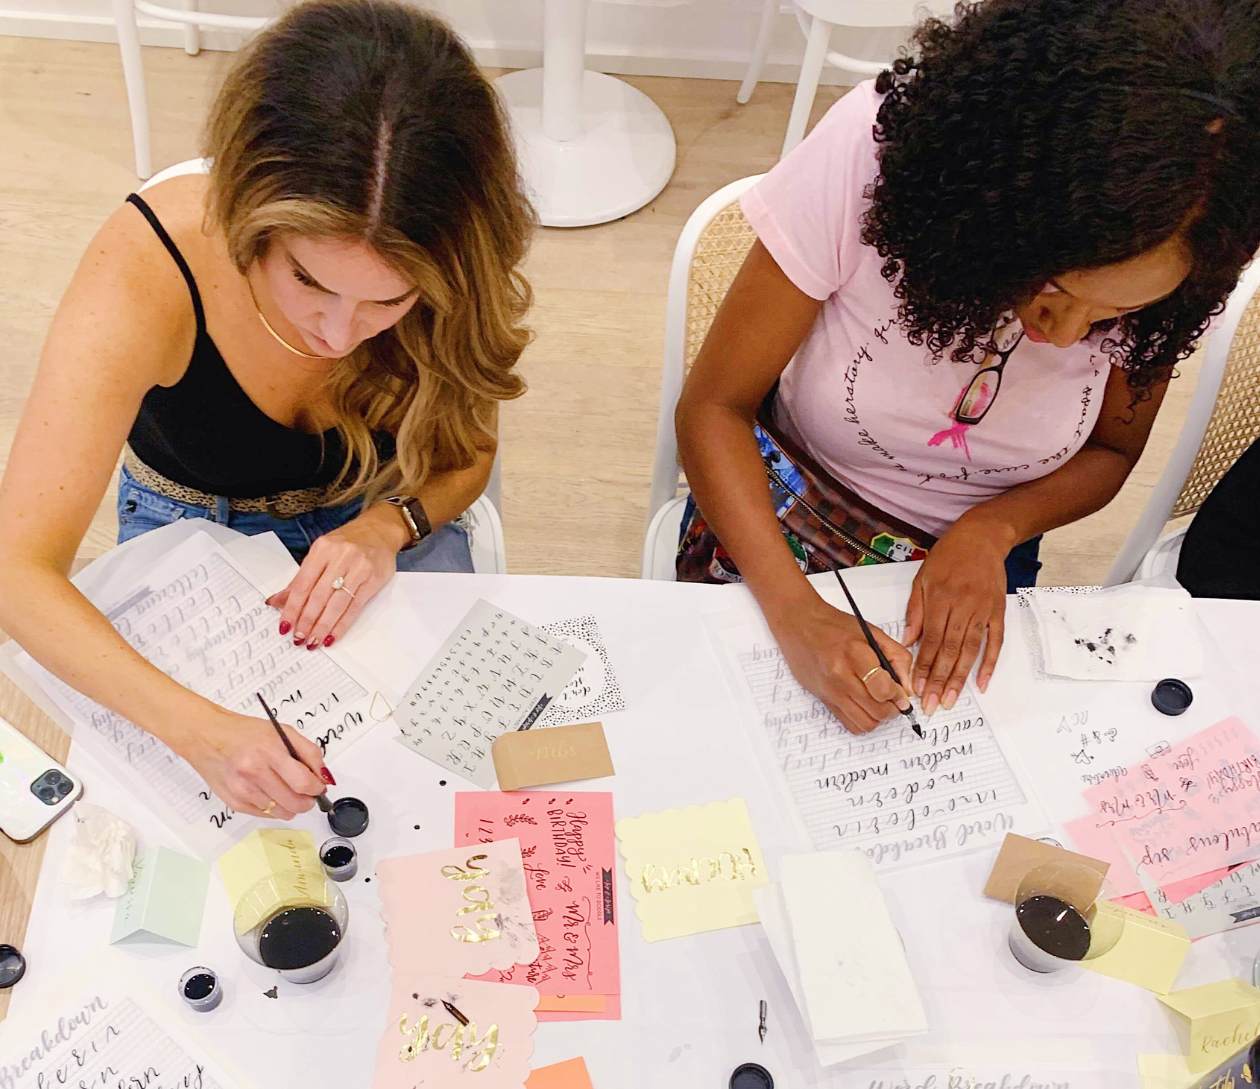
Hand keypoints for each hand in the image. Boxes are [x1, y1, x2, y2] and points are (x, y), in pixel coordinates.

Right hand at [180, 707, 329, 818]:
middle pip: (295, 803)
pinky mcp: (234, 803)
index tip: (319, 786)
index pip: (303, 782)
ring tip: (286, 790)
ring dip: (292, 805)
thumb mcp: (283, 732)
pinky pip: (265, 815)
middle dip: (308, 800)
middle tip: (307, 792)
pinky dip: (274, 807)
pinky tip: (268, 791)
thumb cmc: (245, 733)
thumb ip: (309, 753)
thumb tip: (324, 777)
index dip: (317, 788)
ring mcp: (242, 790)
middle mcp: (254, 773)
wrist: (207, 737)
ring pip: (283, 813)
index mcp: (269, 751)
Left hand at [267, 504, 406, 647]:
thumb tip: (276, 603)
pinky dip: (342, 624)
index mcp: (322, 549)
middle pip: (319, 595)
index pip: (303, 584)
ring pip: (336, 603)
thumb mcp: (320, 554)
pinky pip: (354, 607)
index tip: (285, 626)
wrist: (380, 531)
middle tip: (299, 638)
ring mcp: (359, 568)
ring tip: (313, 641)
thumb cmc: (347, 544)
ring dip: (323, 626)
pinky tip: (332, 636)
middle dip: (307, 620)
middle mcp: (340, 556)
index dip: (292, 608)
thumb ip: (300, 579)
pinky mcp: (374, 580)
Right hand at [770, 592, 913, 733]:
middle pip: (877, 711)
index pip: (883, 689)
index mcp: (854, 653)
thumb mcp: (872, 632)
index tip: (902, 694)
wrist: (799, 625)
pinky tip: (865, 707)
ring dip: (879, 718)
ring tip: (880, 704)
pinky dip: (863, 721)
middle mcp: (840, 675)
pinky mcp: (823, 699)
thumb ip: (897, 657)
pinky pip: (849, 724)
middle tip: (894, 700)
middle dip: (892, 709)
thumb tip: (907, 688)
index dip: (898, 696)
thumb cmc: (835, 626)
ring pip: (865, 723)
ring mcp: (830, 690)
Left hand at [904, 518, 1010, 712]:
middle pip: (949, 650)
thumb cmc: (948, 557)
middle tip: (932, 704)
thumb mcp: (922, 578)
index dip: (923, 666)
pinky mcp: (998, 612)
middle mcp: (962, 607)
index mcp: (940, 599)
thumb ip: (915, 610)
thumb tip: (909, 641)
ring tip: (952, 700)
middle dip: (940, 680)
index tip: (917, 688)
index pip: (930, 640)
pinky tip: (982, 683)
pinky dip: (989, 663)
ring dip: (961, 677)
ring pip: (970, 650)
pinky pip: (995, 642)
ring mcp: (982, 611)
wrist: (982, 537)